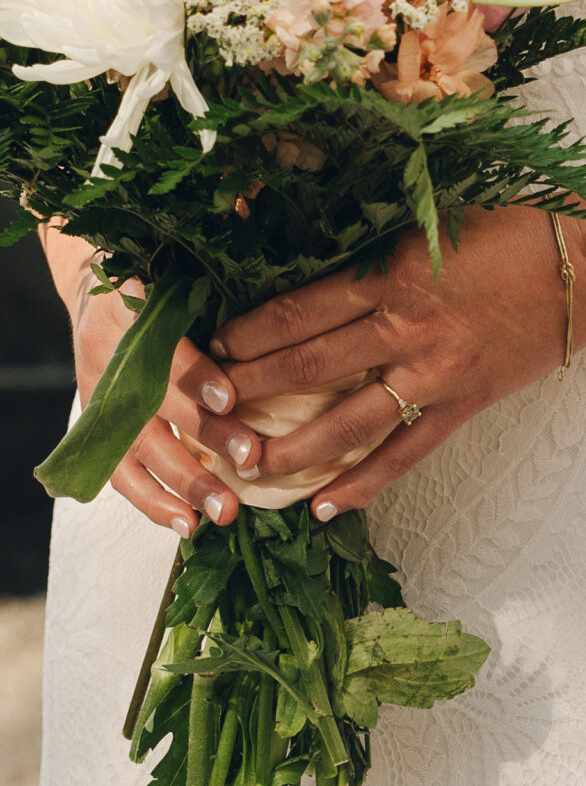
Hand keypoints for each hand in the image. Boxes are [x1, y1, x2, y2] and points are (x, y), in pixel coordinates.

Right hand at [70, 274, 257, 536]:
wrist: (96, 286)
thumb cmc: (160, 282)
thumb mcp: (177, 274)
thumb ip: (215, 297)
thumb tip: (277, 337)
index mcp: (133, 306)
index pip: (164, 344)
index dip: (194, 373)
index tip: (229, 398)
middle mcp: (111, 351)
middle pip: (156, 401)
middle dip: (205, 435)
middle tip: (251, 459)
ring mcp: (98, 392)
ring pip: (139, 445)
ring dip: (184, 480)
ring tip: (225, 511)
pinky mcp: (94, 426)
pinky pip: (118, 472)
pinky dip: (152, 501)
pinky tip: (188, 524)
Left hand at [211, 204, 577, 518]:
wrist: (579, 269)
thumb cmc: (501, 234)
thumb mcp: (427, 223)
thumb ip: (369, 248)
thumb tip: (306, 263)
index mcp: (391, 274)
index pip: (300, 311)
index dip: (249, 333)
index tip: (213, 348)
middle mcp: (405, 329)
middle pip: (310, 365)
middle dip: (251, 390)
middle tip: (206, 412)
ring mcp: (434, 376)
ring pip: (349, 422)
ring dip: (294, 449)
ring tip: (247, 469)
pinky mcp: (462, 406)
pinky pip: (405, 454)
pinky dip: (364, 483)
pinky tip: (326, 506)